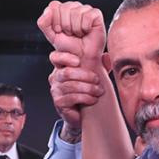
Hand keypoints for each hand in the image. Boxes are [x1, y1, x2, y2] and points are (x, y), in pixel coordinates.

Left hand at [37, 0, 105, 65]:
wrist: (81, 57)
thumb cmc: (67, 46)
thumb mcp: (51, 36)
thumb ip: (44, 23)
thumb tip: (48, 10)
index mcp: (60, 9)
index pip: (54, 5)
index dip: (55, 21)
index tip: (59, 31)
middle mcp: (73, 6)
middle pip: (65, 7)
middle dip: (65, 25)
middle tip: (70, 34)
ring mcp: (85, 9)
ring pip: (76, 12)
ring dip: (76, 28)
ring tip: (78, 34)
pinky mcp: (96, 13)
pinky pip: (88, 16)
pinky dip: (85, 28)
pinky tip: (86, 31)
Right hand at [37, 1, 107, 131]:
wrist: (89, 113)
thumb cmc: (93, 88)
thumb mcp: (97, 66)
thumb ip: (98, 53)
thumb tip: (103, 45)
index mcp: (66, 61)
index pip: (58, 51)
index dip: (64, 54)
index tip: (76, 59)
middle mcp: (57, 72)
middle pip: (63, 69)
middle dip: (83, 76)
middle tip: (98, 82)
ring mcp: (55, 87)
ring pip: (66, 83)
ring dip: (86, 88)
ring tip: (97, 92)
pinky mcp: (58, 102)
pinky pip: (67, 97)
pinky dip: (83, 98)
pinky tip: (92, 100)